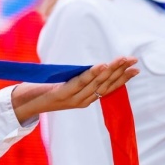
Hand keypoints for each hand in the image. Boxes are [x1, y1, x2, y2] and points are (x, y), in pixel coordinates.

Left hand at [10, 56, 138, 123]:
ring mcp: (74, 98)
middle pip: (106, 85)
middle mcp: (84, 100)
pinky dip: (92, 74)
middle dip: (121, 72)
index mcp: (87, 99)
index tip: (136, 69)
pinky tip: (101, 66)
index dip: (123, 79)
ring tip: (122, 60)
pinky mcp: (63, 94)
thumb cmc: (47, 92)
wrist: (27, 103)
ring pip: (96, 83)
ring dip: (111, 71)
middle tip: (134, 60)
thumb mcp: (67, 85)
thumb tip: (96, 67)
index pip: (109, 88)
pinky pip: (80, 83)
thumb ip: (81, 78)